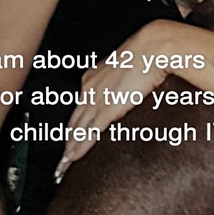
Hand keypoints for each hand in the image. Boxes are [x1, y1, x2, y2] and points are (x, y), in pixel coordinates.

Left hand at [54, 20, 176, 181]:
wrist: (152, 48)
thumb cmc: (144, 53)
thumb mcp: (124, 67)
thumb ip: (118, 79)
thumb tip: (123, 87)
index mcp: (93, 78)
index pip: (78, 108)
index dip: (72, 125)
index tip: (69, 136)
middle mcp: (90, 90)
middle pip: (73, 121)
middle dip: (67, 140)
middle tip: (61, 159)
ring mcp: (97, 100)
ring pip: (77, 130)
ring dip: (69, 149)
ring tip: (64, 165)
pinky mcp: (107, 109)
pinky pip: (88, 133)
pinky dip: (79, 148)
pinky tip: (74, 158)